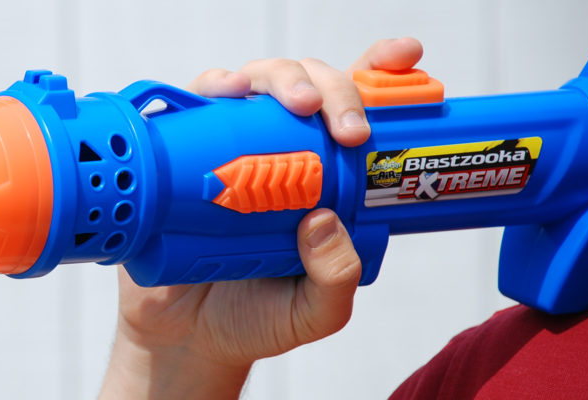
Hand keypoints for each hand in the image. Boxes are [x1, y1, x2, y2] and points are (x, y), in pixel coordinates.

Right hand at [99, 38, 423, 398]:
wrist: (183, 337)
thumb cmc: (254, 318)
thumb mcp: (313, 313)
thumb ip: (335, 279)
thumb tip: (323, 220)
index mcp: (321, 181)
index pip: (353, 115)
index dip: (380, 74)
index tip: (405, 58)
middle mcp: (277, 153)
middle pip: (309, 88)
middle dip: (333, 87)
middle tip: (343, 128)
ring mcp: (229, 149)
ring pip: (257, 83)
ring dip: (279, 76)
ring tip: (293, 104)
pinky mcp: (182, 154)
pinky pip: (194, 104)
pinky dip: (211, 87)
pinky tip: (223, 92)